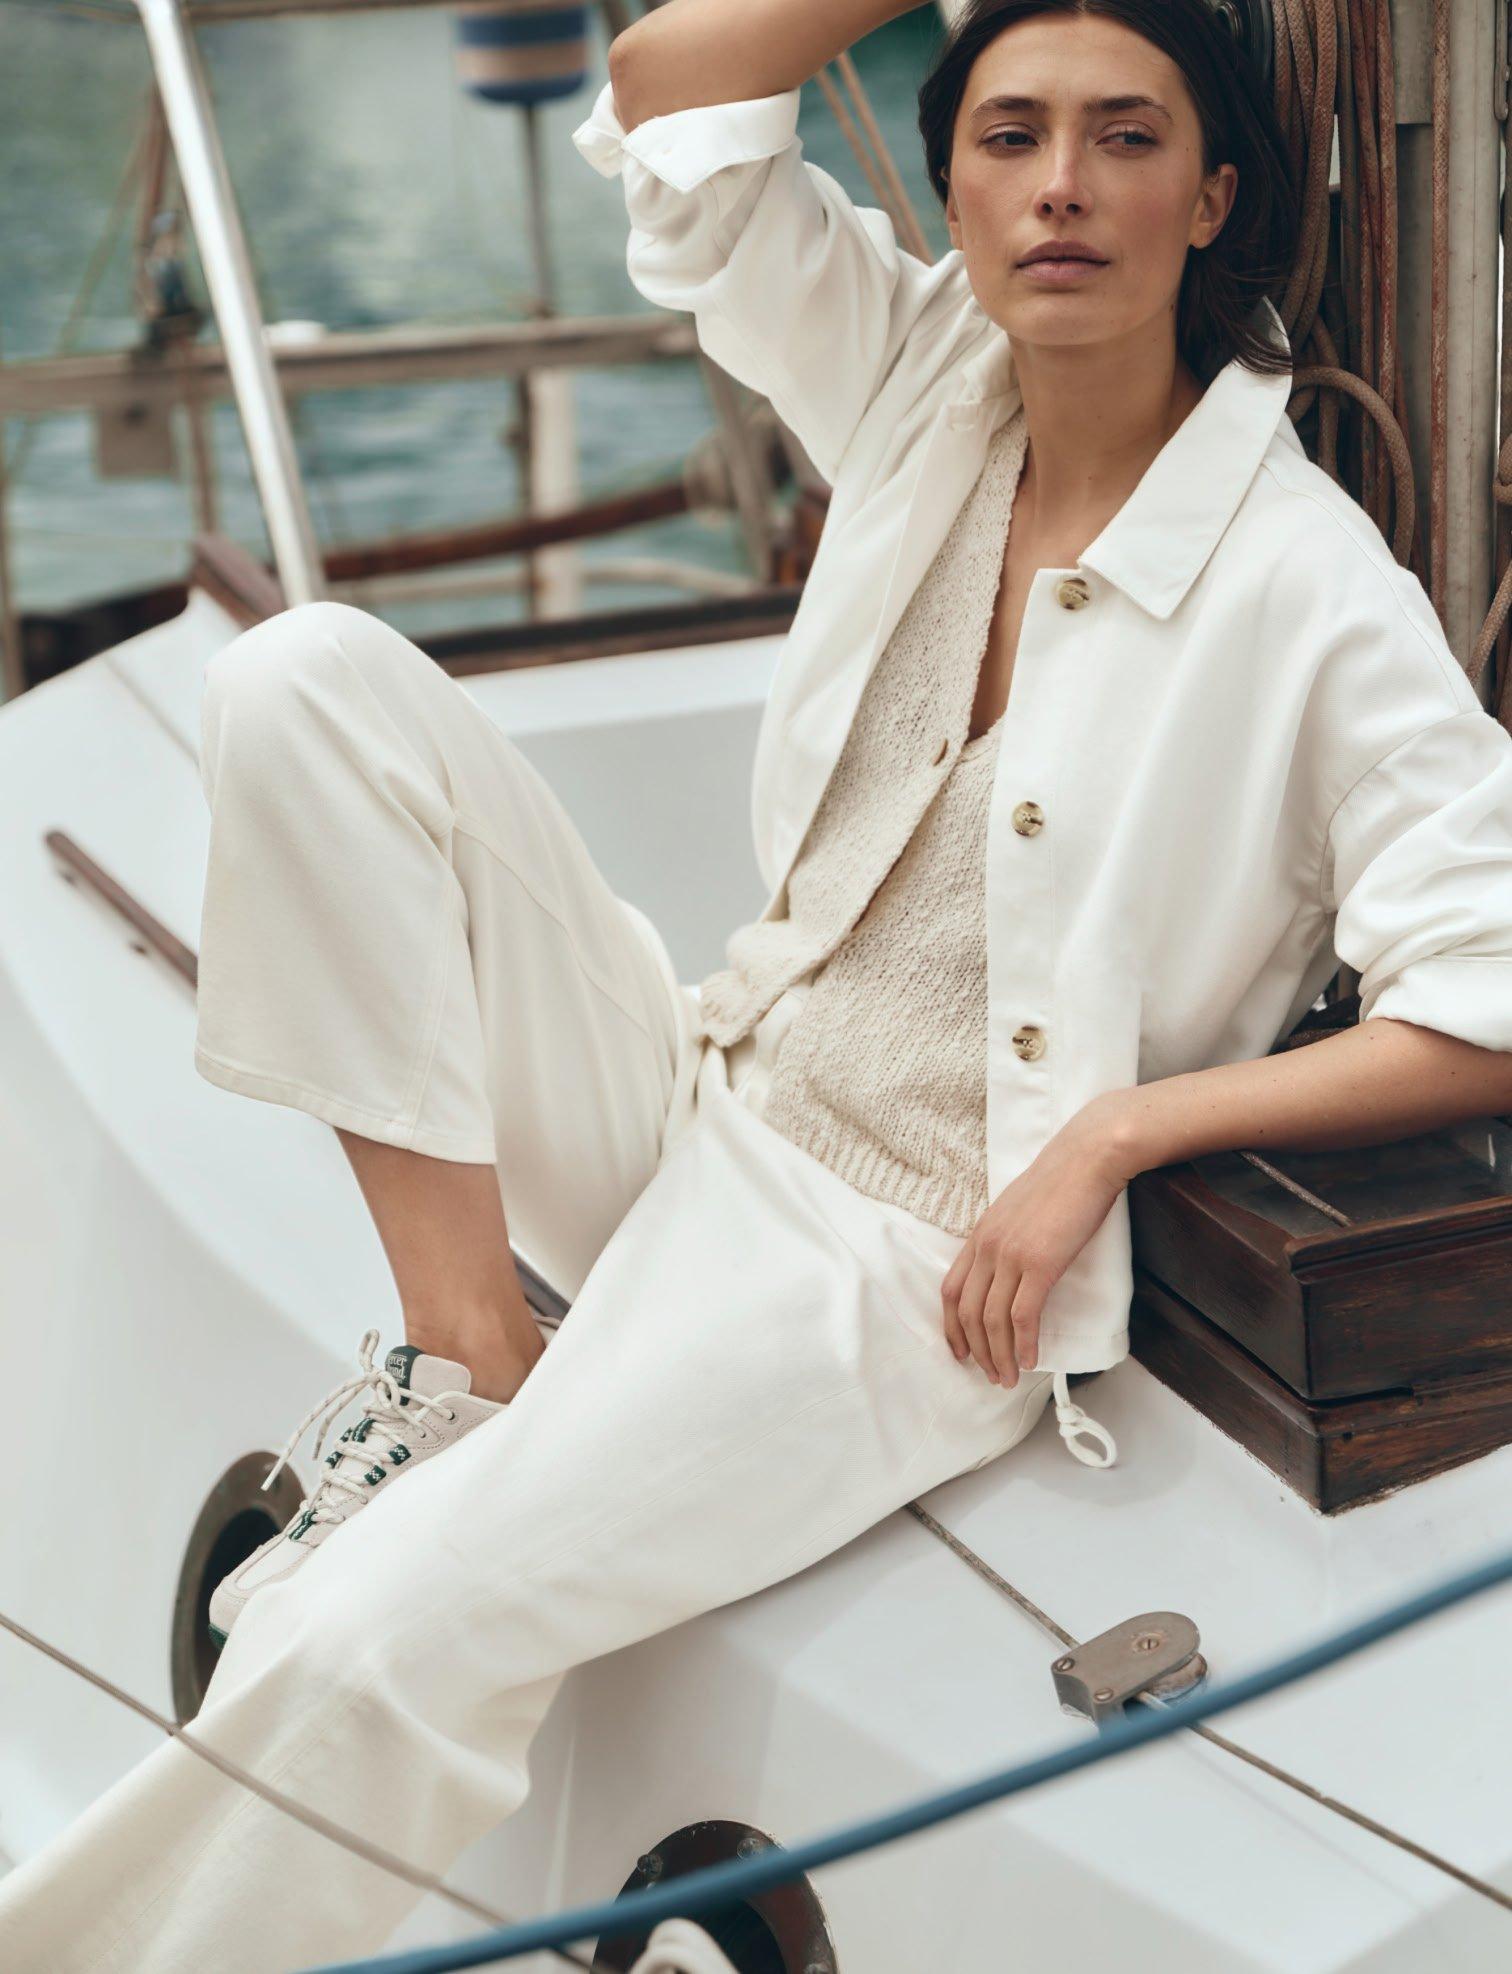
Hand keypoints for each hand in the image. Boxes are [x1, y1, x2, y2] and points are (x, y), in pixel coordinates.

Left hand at [941, 1097, 1135, 1384]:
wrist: (1087, 1158)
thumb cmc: (1062, 1181)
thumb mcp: (1019, 1210)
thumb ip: (1009, 1237)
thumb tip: (1015, 1269)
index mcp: (980, 1234)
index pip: (950, 1290)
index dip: (952, 1328)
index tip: (961, 1352)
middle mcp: (987, 1247)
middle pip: (967, 1312)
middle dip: (976, 1351)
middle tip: (990, 1376)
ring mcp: (1010, 1255)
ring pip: (992, 1321)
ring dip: (999, 1356)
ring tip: (1009, 1379)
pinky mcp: (1039, 1263)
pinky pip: (1023, 1316)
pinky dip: (1024, 1344)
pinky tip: (1031, 1361)